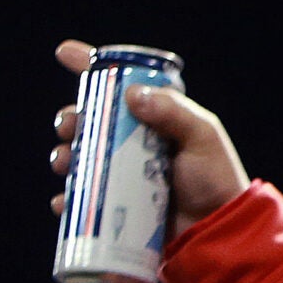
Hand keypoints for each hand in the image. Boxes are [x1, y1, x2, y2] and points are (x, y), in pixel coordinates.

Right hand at [49, 41, 248, 239]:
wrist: (218, 229)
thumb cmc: (216, 179)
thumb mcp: (202, 138)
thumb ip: (174, 113)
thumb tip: (133, 94)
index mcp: (155, 119)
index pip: (120, 86)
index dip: (90, 67)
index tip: (65, 53)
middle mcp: (134, 142)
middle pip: (90, 121)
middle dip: (71, 119)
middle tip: (69, 126)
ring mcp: (123, 172)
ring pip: (80, 156)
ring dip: (64, 155)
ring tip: (66, 162)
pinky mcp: (116, 203)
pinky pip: (82, 197)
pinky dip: (69, 198)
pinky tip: (65, 200)